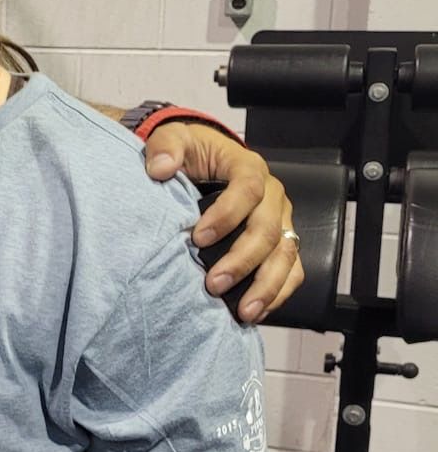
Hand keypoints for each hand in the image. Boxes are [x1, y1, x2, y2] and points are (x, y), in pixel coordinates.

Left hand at [142, 122, 304, 323]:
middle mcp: (272, 195)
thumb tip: (161, 168)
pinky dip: (278, 293)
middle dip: (242, 261)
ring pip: (285, 254)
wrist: (203, 162)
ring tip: (243, 312)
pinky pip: (290, 270)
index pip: (248, 189)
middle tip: (214, 285)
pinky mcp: (280, 242)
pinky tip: (256, 311)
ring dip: (266, 286)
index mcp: (248, 167)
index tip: (198, 238)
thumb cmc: (190, 153)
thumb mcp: (173, 139)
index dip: (227, 215)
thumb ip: (165, 148)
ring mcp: (279, 221)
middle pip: (268, 230)